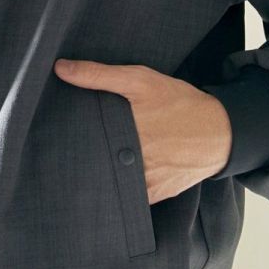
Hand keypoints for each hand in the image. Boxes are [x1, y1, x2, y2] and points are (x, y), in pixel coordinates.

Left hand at [54, 58, 231, 200]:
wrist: (219, 131)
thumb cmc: (178, 102)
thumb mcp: (141, 80)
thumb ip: (99, 74)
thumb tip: (61, 69)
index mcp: (126, 131)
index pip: (82, 142)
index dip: (66, 143)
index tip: (49, 139)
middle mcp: (134, 159)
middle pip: (93, 165)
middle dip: (78, 162)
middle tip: (59, 159)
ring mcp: (145, 181)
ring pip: (109, 185)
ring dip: (97, 180)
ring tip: (78, 175)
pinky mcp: (155, 195)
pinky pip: (129, 200)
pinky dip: (119, 194)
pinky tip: (107, 187)